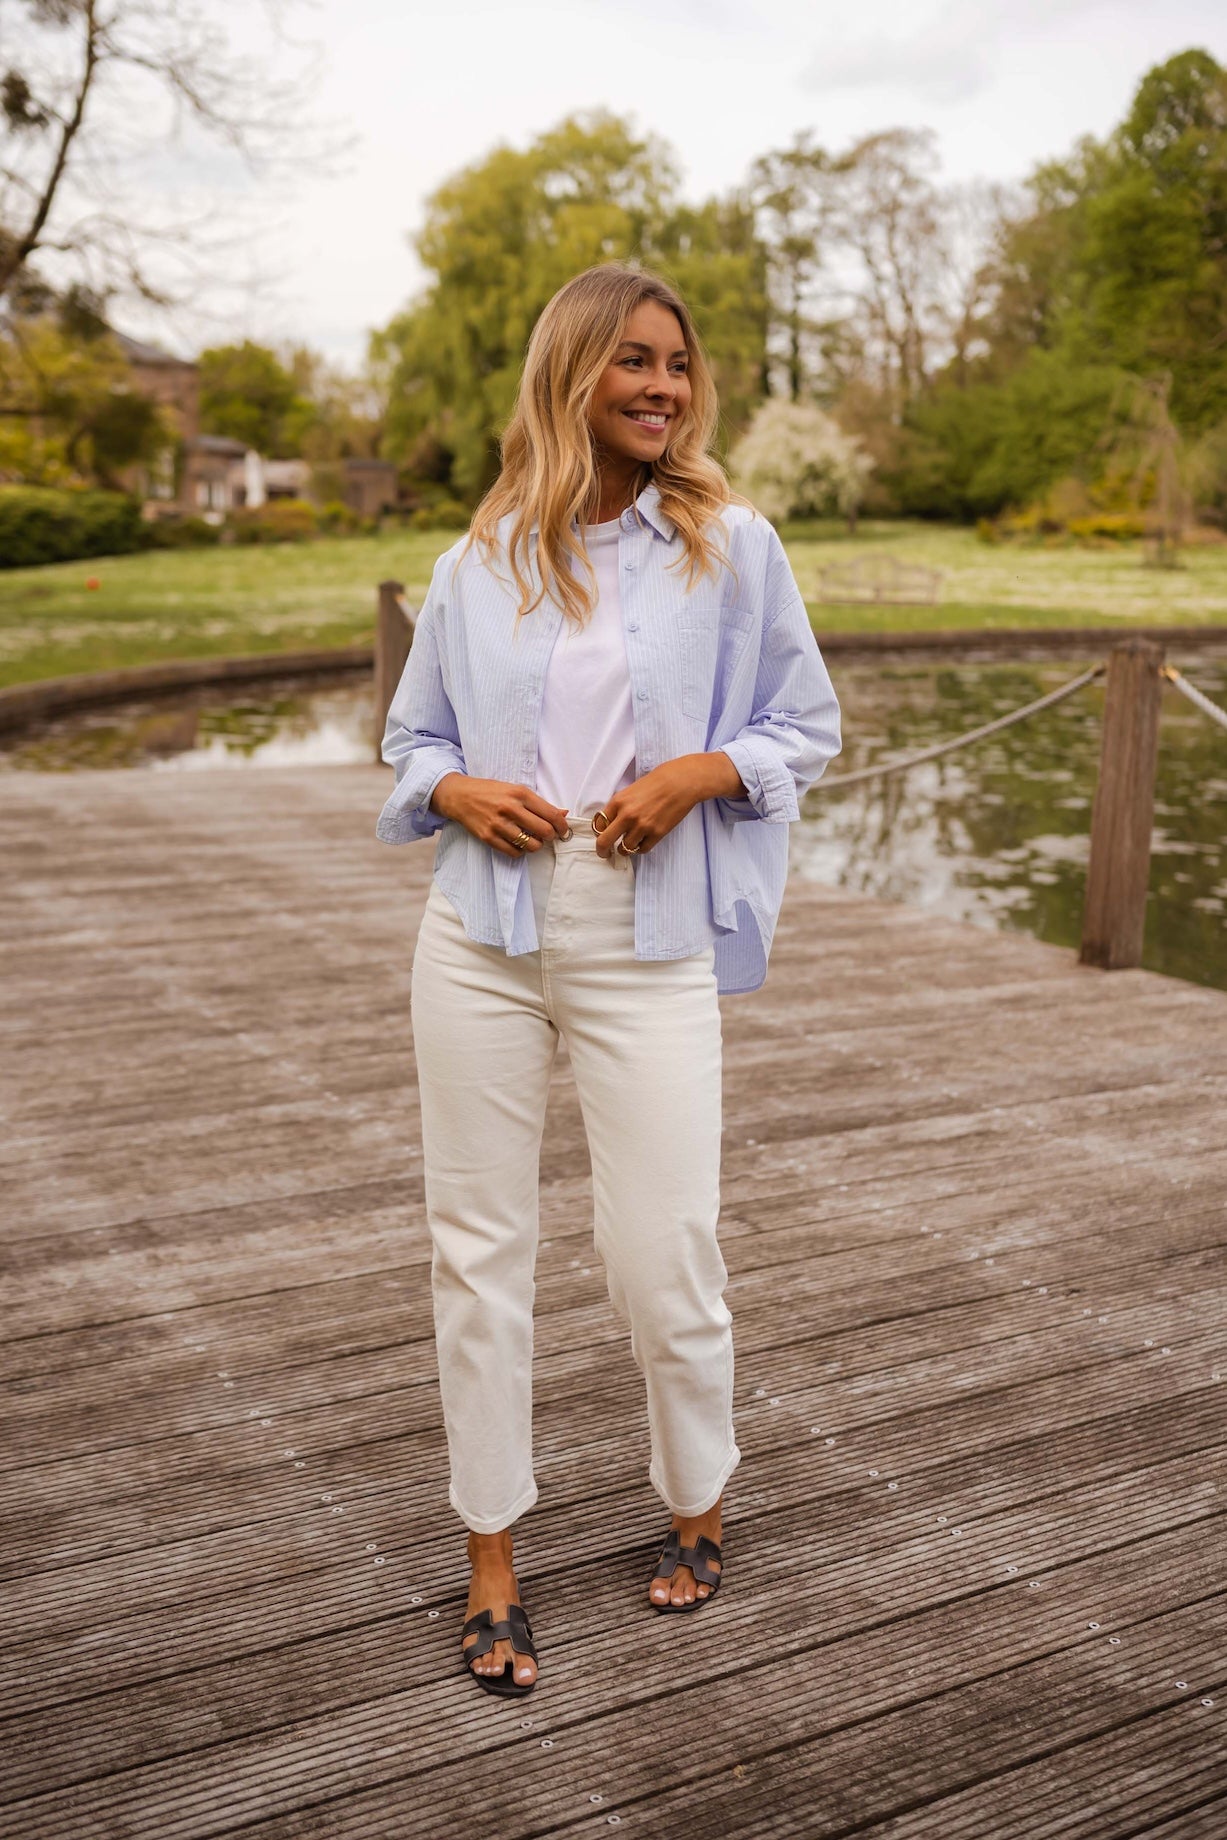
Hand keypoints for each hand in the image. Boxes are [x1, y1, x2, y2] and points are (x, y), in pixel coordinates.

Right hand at [431, 774, 569, 856]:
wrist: (459, 796)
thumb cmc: (490, 791)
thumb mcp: (515, 789)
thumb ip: (539, 803)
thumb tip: (563, 814)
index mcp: (520, 793)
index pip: (551, 814)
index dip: (562, 826)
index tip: (563, 830)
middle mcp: (510, 808)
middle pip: (544, 831)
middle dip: (550, 836)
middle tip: (547, 835)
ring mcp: (498, 824)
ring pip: (531, 845)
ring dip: (536, 845)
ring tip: (532, 839)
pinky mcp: (488, 837)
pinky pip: (514, 852)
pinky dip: (520, 851)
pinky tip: (518, 843)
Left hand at [594, 752, 745, 857]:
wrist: (681, 782)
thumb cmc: (657, 782)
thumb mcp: (631, 790)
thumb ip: (619, 806)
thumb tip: (611, 822)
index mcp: (618, 802)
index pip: (598, 825)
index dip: (598, 833)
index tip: (601, 836)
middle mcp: (627, 815)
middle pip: (605, 842)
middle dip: (602, 850)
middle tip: (605, 853)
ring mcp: (642, 826)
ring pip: (625, 849)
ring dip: (624, 849)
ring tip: (628, 845)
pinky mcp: (657, 833)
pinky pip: (642, 849)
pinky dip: (640, 848)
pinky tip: (643, 841)